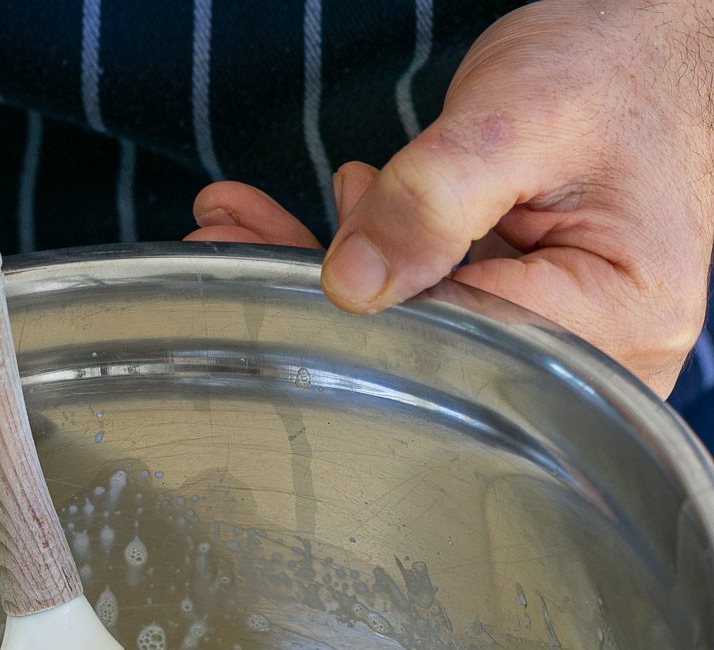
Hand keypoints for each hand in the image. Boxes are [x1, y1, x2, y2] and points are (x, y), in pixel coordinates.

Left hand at [189, 0, 713, 395]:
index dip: (354, 309)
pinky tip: (328, 215)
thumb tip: (349, 283)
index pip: (453, 344)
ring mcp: (556, 342)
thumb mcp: (525, 117)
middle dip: (319, 294)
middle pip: (428, 347)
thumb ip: (437, 197)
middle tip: (226, 241)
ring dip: (331, 268)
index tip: (262, 267)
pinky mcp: (523, 316)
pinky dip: (375, 255)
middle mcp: (590, 358)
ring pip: (419, 325)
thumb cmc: (625, 69)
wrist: (669, 47)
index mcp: (612, 323)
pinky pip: (433, 299)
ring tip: (246, 223)